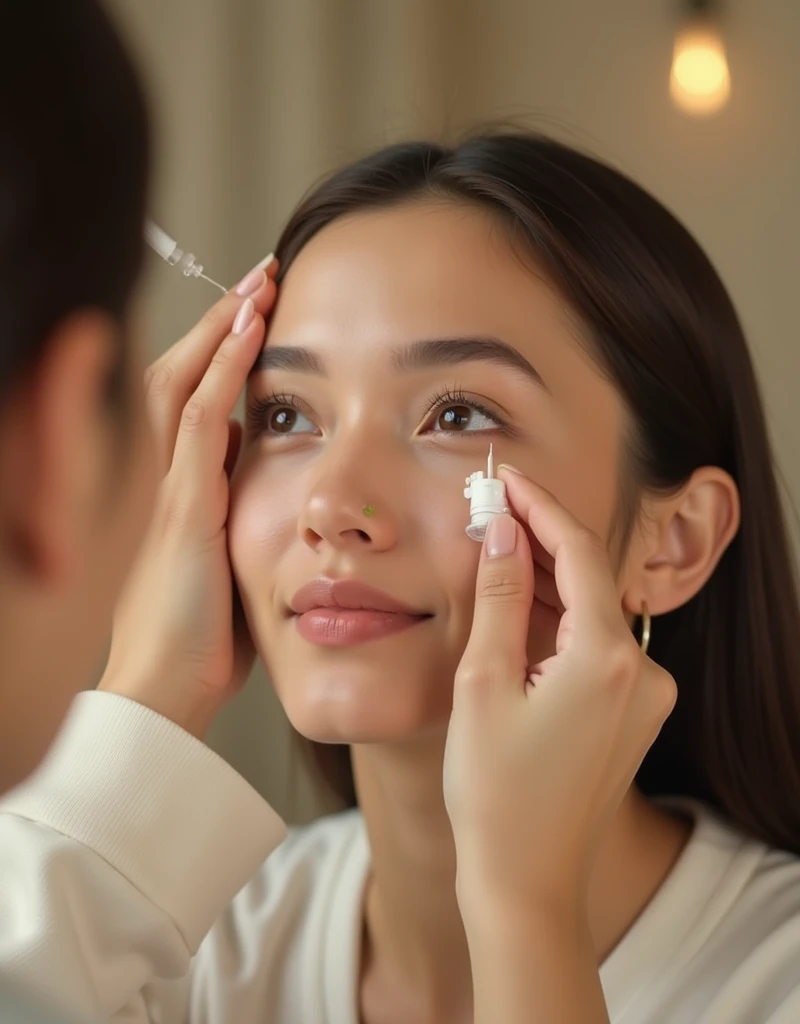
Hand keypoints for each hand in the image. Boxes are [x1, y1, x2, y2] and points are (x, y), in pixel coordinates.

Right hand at [99, 264, 277, 738]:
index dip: (221, 354)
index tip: (257, 315)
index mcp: (180, 490)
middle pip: (179, 376)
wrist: (163, 688)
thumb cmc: (203, 640)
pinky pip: (198, 422)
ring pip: (182, 384)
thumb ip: (242, 517)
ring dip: (221, 330)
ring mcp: (167, 489)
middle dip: (219, 324)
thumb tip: (270, 481)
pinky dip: (221, 371)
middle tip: (258, 278)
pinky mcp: (181, 507)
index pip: (193, 402)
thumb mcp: (230, 567)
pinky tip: (248, 332)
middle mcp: (164, 479)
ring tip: (256, 285)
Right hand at [443, 465, 675, 922]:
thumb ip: (499, 597)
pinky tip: (522, 608)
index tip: (505, 477)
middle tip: (490, 510)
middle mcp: (642, 672)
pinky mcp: (634, 715)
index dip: (539, 506)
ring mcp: (644, 697)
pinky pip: (599, 647)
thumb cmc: (495, 793)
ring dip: (548, 581)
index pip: (578, 551)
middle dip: (540, 541)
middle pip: (590, 579)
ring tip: (497, 552)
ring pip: (593, 613)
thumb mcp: (482, 683)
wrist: (528, 882)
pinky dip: (561, 622)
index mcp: (607, 659)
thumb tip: (503, 531)